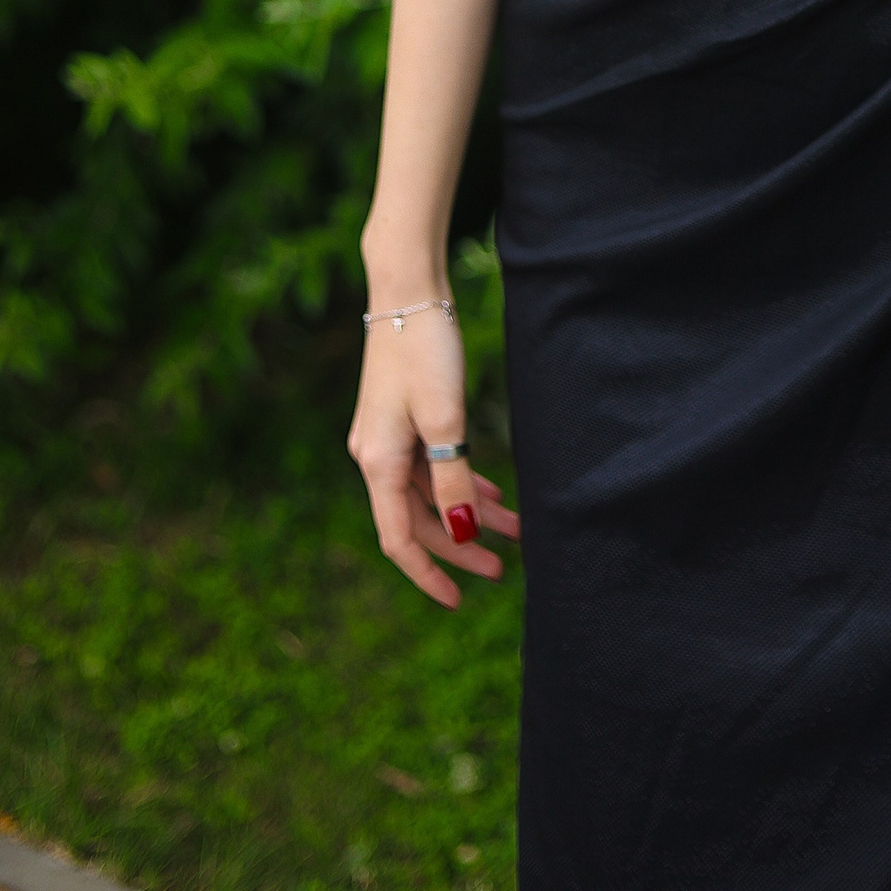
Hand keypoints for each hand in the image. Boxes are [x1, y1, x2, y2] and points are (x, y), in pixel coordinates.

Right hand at [347, 305, 520, 608]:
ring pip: (430, 492)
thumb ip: (454, 478)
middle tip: (501, 568)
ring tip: (513, 529)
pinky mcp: (403, 418)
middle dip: (459, 547)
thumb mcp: (445, 418)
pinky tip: (489, 491)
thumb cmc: (423, 351)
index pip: (401, 540)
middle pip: (418, 520)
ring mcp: (389, 438)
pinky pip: (432, 465)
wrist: (408, 291)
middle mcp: (376, 457)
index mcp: (378, 464)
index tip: (460, 600)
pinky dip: (460, 480)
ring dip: (468, 511)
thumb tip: (463, 533)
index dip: (429, 573)